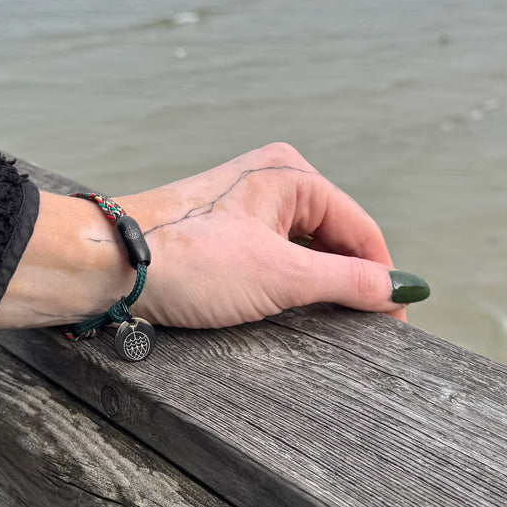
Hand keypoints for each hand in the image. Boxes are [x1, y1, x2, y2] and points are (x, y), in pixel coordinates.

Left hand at [0, 143, 426, 330]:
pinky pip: (273, 258)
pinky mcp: (221, 232)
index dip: (381, 279)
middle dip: (347, 283)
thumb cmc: (188, 261)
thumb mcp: (281, 276)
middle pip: (334, 238)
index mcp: (292, 174)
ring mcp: (244, 206)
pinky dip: (284, 285)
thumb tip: (398, 291)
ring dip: (314, 287)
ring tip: (316, 324)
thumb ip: (347, 282)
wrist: (107, 264)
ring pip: (303, 251)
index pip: (360, 230)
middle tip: (359, 332)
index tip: (395, 325)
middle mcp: (271, 181)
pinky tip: (278, 311)